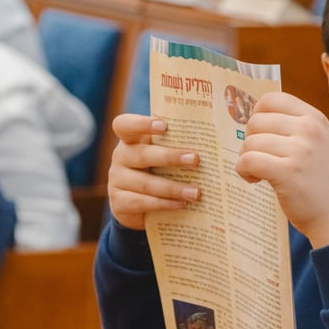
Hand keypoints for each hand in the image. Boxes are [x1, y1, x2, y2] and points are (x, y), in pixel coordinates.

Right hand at [107, 114, 200, 230]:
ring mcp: (117, 180)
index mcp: (131, 139)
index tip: (164, 125)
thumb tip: (210, 144)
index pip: (126, 125)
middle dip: (170, 157)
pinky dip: (163, 204)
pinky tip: (181, 204)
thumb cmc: (158, 170)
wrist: (139, 205)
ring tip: (195, 192)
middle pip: (142, 155)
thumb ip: (176, 145)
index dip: (142, 124)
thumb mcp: (163, 154)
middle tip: (195, 159)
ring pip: (145, 183)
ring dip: (172, 188)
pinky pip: (142, 203)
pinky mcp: (119, 203)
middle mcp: (121, 157)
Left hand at [235, 92, 328, 247]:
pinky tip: (255, 180)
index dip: (257, 114)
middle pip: (256, 121)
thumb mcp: (319, 144)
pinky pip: (247, 161)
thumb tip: (255, 117)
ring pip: (250, 142)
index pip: (272, 99)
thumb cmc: (323, 183)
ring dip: (246, 159)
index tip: (258, 133)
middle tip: (259, 158)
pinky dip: (243, 171)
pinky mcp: (287, 172)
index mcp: (315, 118)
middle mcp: (309, 129)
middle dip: (250, 140)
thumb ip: (295, 128)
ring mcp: (300, 150)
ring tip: (259, 173)